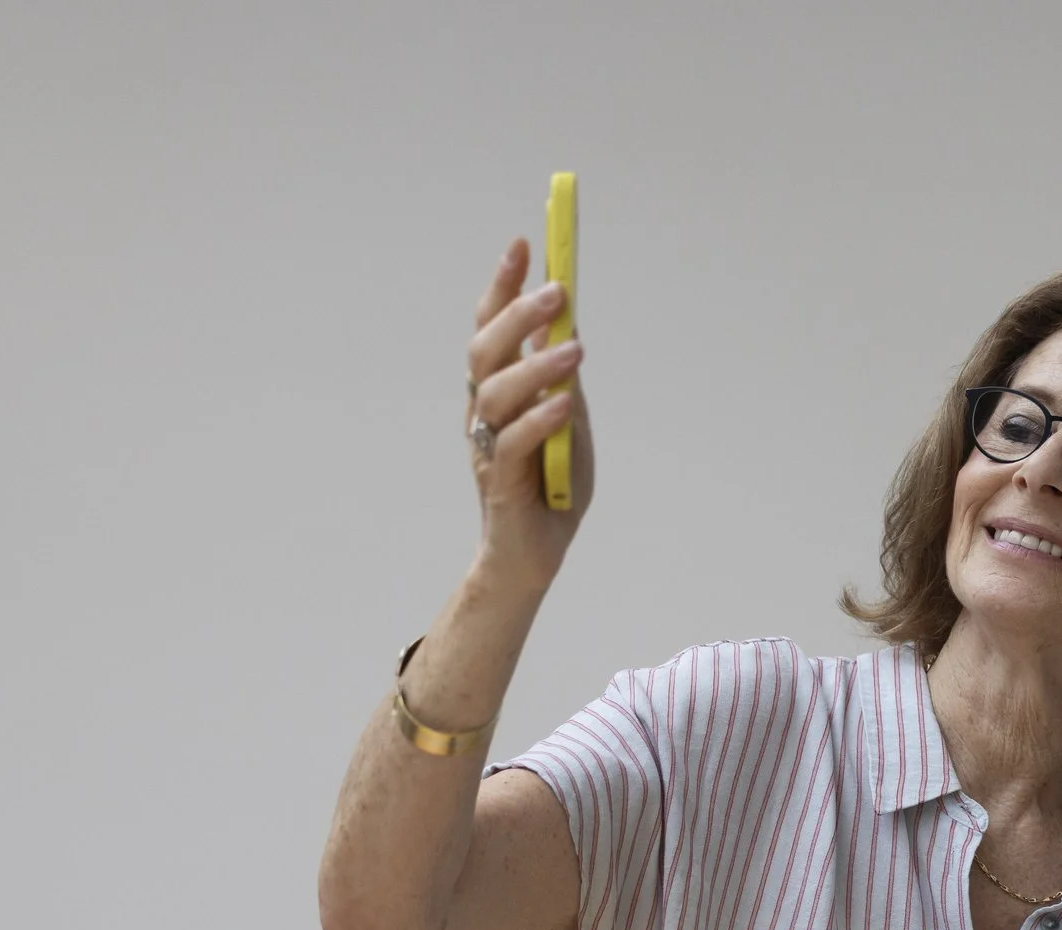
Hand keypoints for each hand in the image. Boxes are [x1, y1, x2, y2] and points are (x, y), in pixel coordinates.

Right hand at [465, 238, 594, 587]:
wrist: (534, 554)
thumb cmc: (551, 485)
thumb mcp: (568, 420)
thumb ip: (562, 378)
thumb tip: (566, 325)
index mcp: (497, 391)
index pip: (492, 327)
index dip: (503, 285)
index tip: (525, 243)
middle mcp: (484, 412)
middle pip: (487, 350)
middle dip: (518, 315)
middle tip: (558, 291)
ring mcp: (488, 445)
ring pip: (497, 393)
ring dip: (537, 366)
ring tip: (577, 350)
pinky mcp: (501, 482)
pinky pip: (514, 443)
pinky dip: (541, 419)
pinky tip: (566, 403)